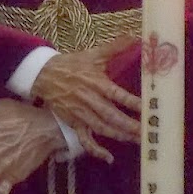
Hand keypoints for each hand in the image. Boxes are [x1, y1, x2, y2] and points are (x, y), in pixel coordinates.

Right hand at [30, 39, 140, 161]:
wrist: (44, 74)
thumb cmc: (72, 64)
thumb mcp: (93, 54)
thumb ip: (115, 47)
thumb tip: (135, 35)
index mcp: (96, 83)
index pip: (118, 95)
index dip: (133, 103)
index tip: (148, 109)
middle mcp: (90, 100)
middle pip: (112, 116)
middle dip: (130, 125)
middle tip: (147, 132)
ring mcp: (81, 114)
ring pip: (102, 128)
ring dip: (119, 136)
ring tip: (136, 141)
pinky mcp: (73, 123)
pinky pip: (85, 139)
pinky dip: (96, 150)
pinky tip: (109, 158)